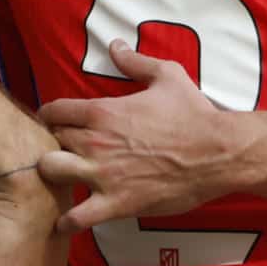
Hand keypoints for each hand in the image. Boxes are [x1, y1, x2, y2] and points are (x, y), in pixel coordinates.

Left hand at [37, 41, 237, 230]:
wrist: (218, 153)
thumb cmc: (193, 113)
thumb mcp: (166, 76)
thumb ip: (135, 61)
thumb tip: (115, 44)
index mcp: (102, 111)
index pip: (53, 111)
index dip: (51, 117)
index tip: (57, 123)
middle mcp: (96, 142)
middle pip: (48, 141)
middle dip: (51, 144)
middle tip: (63, 151)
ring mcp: (104, 175)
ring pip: (51, 173)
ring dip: (53, 176)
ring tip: (64, 180)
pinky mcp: (116, 204)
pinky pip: (76, 218)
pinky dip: (67, 221)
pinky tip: (68, 219)